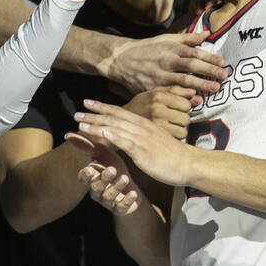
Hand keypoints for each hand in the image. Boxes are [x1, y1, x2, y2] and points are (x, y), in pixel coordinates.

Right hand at [66, 131, 142, 214]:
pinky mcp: (120, 208)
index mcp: (91, 179)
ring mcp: (108, 201)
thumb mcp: (102, 156)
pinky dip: (127, 200)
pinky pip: (122, 206)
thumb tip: (68, 134)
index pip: (84, 178)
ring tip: (125, 177)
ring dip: (116, 187)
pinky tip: (133, 193)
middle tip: (112, 169)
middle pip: (96, 186)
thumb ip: (87, 146)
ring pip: (109, 196)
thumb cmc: (113, 168)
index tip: (90, 168)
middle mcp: (97, 191)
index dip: (86, 174)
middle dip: (104, 178)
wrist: (130, 189)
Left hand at [74, 100, 193, 186]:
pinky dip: (113, 135)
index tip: (88, 102)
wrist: (188, 163)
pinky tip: (102, 132)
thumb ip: (142, 136)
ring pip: (116, 127)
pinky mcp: (143, 151)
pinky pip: (126, 141)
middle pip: (114, 117)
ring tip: (80, 123)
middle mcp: (142, 127)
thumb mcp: (155, 140)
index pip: (120, 112)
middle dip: (94, 114)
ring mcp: (142, 138)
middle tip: (76, 112)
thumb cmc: (172, 154)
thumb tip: (130, 136)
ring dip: (97, 124)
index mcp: (144, 124)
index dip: (102, 107)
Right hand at [104, 32, 226, 94]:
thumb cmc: (147, 49)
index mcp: (172, 48)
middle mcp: (167, 61)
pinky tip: (194, 101)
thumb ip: (188, 38)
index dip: (210, 58)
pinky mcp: (152, 88)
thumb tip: (207, 33)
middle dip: (209, 72)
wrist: (121, 60)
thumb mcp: (167, 39)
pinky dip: (183, 97)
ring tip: (214, 89)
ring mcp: (159, 75)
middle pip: (191, 66)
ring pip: (183, 81)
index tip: (223, 63)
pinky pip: (170, 94)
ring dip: (200, 86)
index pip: (194, 52)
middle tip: (224, 77)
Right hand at [124, 85, 197, 139]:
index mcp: (159, 96)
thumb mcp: (155, 93)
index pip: (186, 103)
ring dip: (180, 128)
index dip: (184, 107)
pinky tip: (168, 133)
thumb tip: (194, 93)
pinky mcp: (157, 137)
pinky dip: (176, 136)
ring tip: (170, 126)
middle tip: (173, 119)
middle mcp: (158, 109)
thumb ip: (175, 91)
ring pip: (184, 128)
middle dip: (182, 118)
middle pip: (186, 116)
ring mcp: (157, 124)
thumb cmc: (140, 106)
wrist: (119, 122)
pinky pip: (179, 136)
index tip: (178, 108)